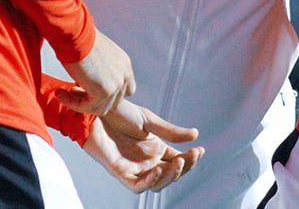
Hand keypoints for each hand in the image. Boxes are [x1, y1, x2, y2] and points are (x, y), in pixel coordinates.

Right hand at [58, 31, 135, 115]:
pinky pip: (87, 107)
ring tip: (63, 93)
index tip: (85, 89)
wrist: (74, 32)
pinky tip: (59, 93)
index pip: (124, 91)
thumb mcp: (97, 53)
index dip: (107, 94)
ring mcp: (116, 85)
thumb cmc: (79, 37)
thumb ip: (101, 69)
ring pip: (99, 108)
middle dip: (92, 100)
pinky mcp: (103, 91)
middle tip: (71, 93)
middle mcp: (125, 75)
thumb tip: (90, 80)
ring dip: (80, 104)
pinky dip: (71, 104)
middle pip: (113, 102)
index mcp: (124, 65)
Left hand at [80, 98, 204, 192]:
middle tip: (190, 155)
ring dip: (170, 176)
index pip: (178, 160)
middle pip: (171, 174)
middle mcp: (147, 162)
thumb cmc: (120, 115)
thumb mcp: (150, 121)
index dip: (190, 159)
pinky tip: (158, 171)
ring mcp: (135, 169)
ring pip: (157, 184)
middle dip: (184, 167)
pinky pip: (137, 186)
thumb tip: (196, 135)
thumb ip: (171, 132)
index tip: (200, 149)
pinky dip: (150, 182)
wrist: (98, 111)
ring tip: (178, 162)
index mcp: (156, 150)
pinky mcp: (121, 173)